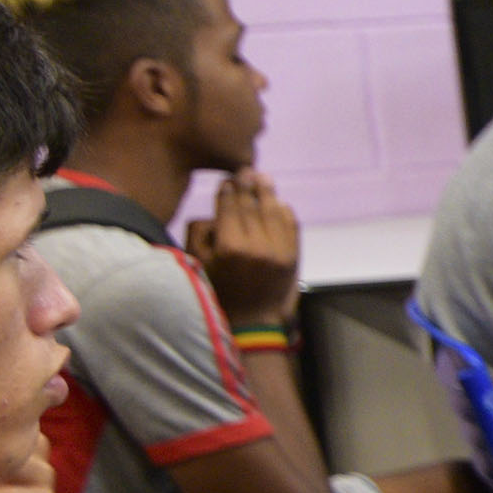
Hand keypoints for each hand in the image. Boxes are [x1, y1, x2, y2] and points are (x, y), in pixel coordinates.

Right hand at [189, 171, 304, 326]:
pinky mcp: (293, 256)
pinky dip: (284, 212)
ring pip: (273, 211)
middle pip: (251, 206)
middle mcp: (256, 245)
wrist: (253, 321)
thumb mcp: (199, 263)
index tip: (227, 180)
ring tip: (262, 177)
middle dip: (247, 186)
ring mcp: (278, 250)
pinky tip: (278, 202)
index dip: (228, 191)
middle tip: (245, 171)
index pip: (229, 208)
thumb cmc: (219, 291)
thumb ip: (201, 233)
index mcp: (229, 246)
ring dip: (267, 192)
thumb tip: (214, 211)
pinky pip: (291, 225)